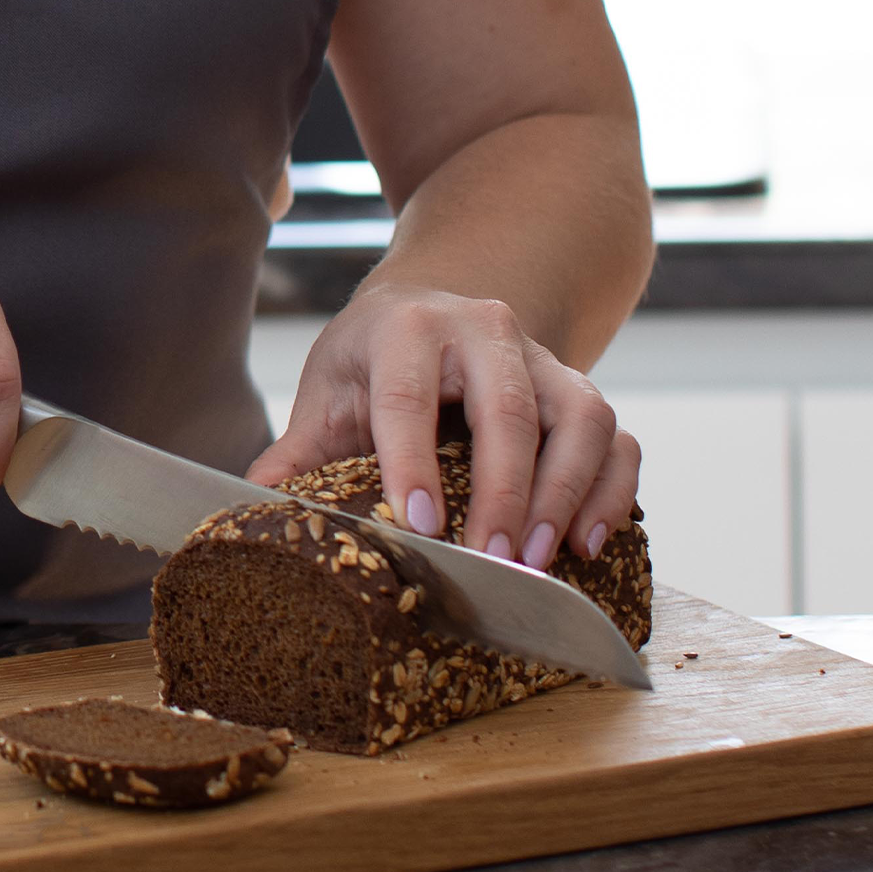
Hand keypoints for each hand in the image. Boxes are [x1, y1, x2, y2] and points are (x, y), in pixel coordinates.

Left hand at [245, 283, 639, 568]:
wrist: (427, 310)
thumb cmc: (371, 361)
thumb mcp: (328, 391)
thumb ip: (298, 451)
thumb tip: (257, 504)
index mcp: (407, 329)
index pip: (410, 395)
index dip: (412, 461)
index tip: (418, 526)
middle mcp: (484, 330)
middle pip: (508, 407)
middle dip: (504, 491)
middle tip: (494, 561)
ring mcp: (541, 357)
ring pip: (579, 415)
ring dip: (566, 491)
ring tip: (543, 558)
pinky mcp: (578, 387)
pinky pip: (616, 434)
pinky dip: (612, 486)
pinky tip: (588, 540)